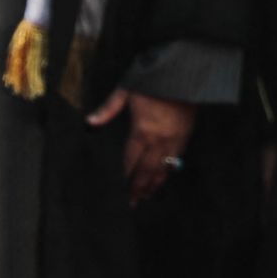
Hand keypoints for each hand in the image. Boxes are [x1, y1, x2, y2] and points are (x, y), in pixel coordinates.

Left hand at [87, 87, 196, 206]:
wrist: (185, 73)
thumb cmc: (154, 79)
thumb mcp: (127, 89)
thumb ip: (109, 108)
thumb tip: (90, 121)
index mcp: (143, 130)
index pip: (131, 160)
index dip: (125, 177)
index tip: (119, 192)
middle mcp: (159, 138)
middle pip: (147, 170)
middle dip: (138, 188)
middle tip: (131, 204)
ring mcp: (175, 138)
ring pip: (163, 167)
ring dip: (154, 184)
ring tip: (146, 197)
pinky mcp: (186, 134)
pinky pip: (176, 158)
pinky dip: (169, 171)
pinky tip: (164, 177)